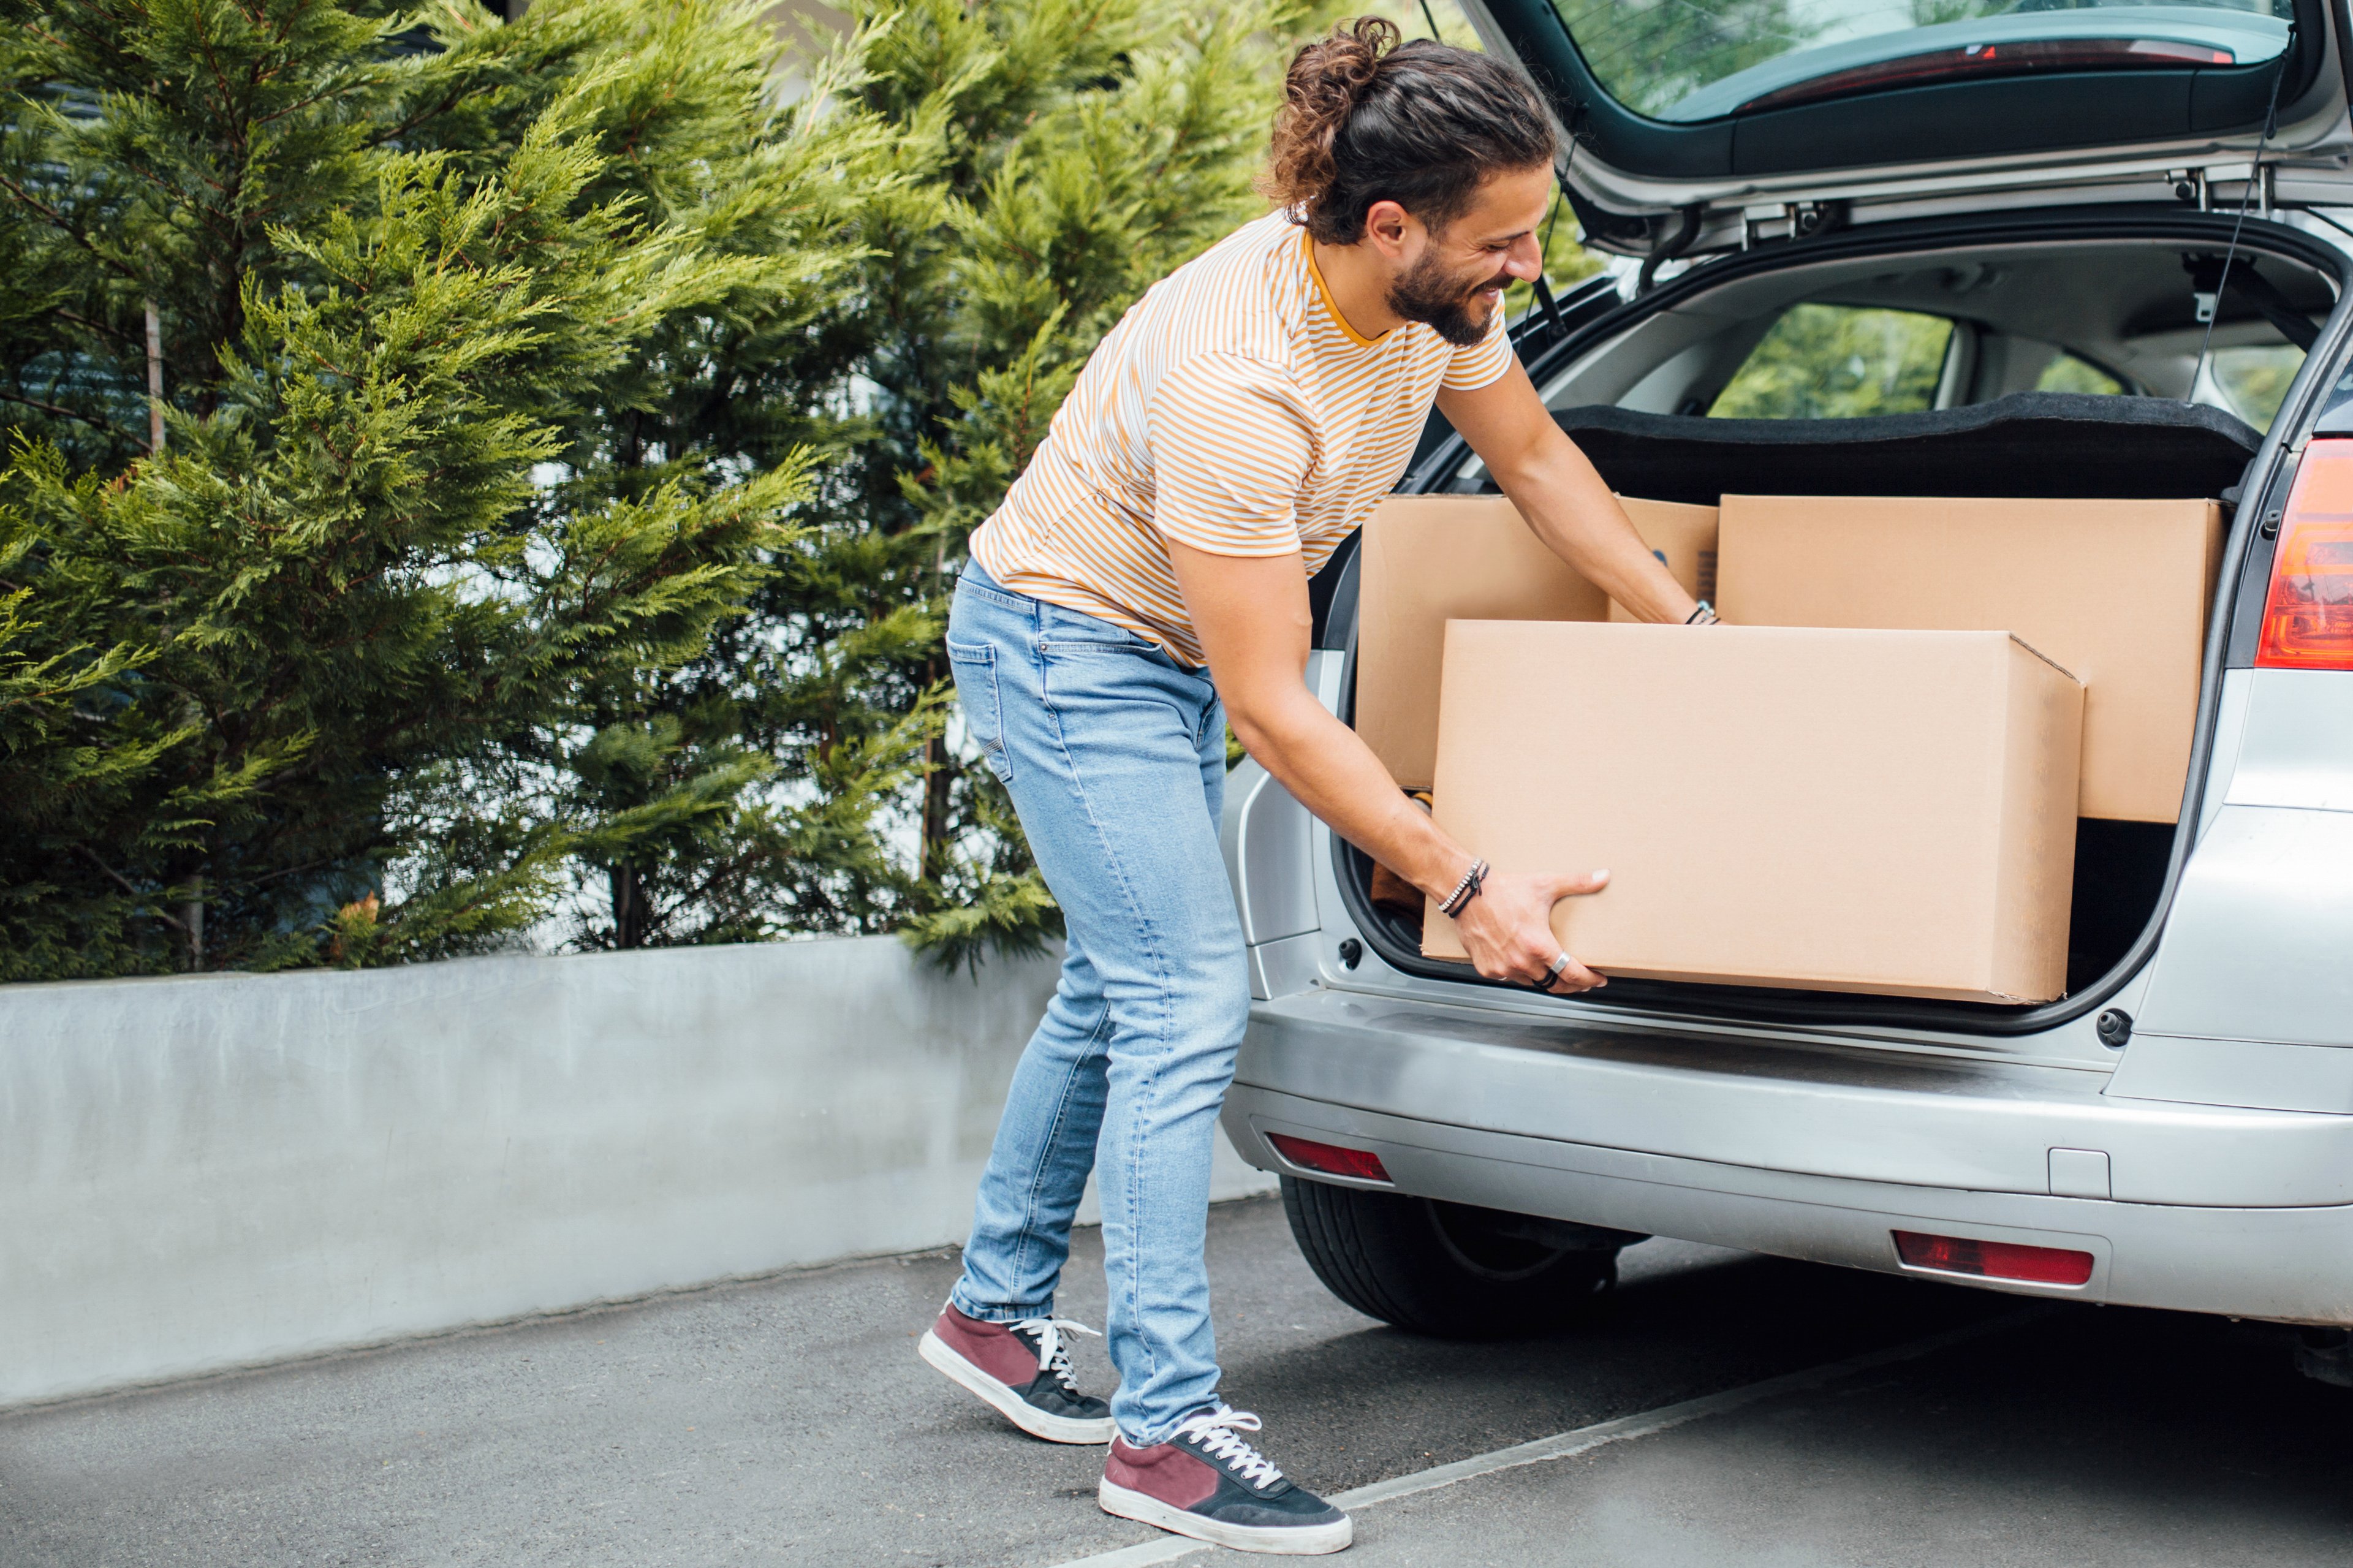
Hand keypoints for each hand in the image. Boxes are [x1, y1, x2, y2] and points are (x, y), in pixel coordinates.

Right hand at [1452, 868, 1609, 993]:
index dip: (1589, 979)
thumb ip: (1578, 883)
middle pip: (1554, 985)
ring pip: (1531, 983)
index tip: (1599, 979)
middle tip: (1582, 981)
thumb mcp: (1545, 885)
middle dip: (1572, 986)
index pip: (1572, 974)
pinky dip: (1518, 973)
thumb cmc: (1505, 890)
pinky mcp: (1487, 969)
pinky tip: (1524, 964)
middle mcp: (1521, 962)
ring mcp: (1503, 968)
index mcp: (1539, 946)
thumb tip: (1604, 876)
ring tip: (1554, 972)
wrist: (1468, 893)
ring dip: (1544, 979)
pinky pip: (1509, 977)